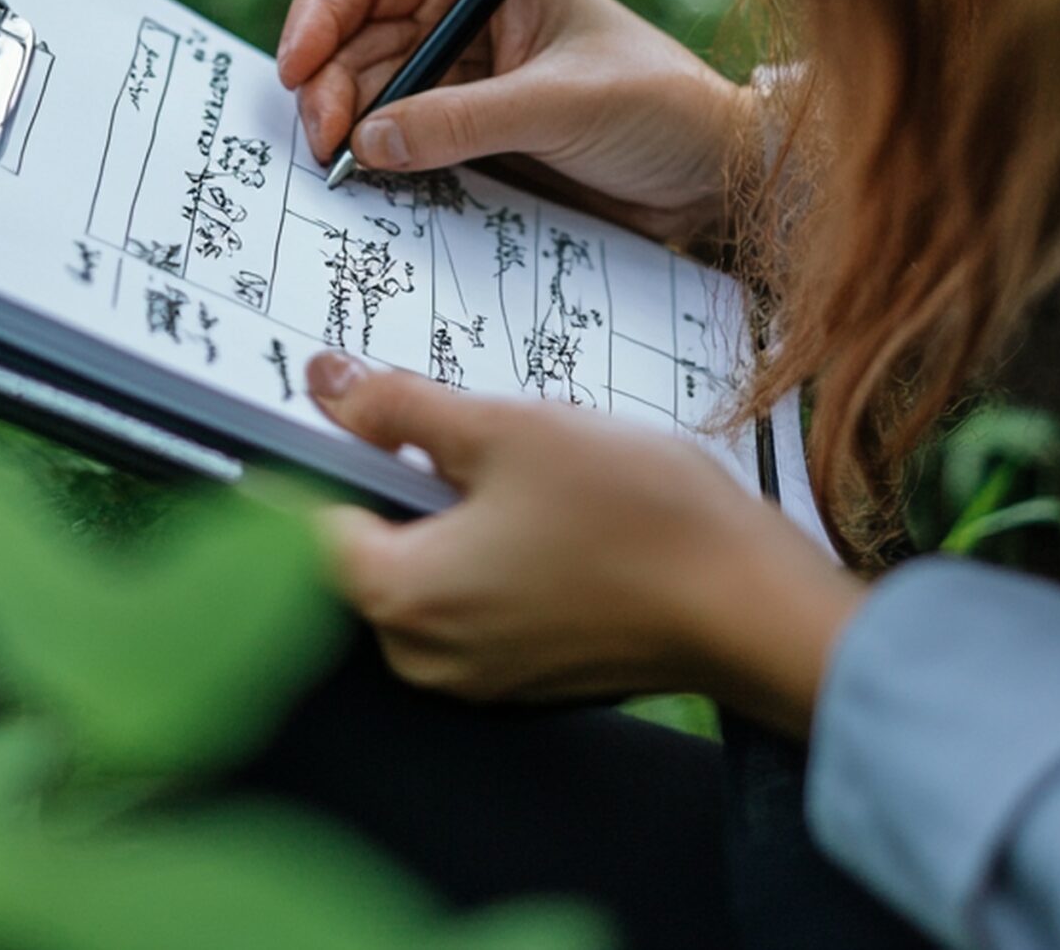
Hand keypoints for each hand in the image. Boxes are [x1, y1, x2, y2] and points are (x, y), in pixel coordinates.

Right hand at [276, 0, 758, 246]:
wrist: (711, 179)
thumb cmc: (659, 109)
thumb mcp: (564, 104)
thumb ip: (465, 120)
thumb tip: (369, 141)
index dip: (320, 15)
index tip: (297, 70)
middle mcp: (460, 12)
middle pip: (354, 40)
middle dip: (328, 88)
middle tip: (325, 149)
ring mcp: (457, 75)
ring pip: (366, 95)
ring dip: (347, 131)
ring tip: (344, 176)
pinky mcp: (462, 132)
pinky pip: (396, 142)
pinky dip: (375, 162)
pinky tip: (369, 186)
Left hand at [305, 352, 863, 737]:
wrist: (750, 605)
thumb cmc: (637, 518)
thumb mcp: (503, 429)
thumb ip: (398, 407)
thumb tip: (327, 384)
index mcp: (398, 597)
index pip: (309, 516)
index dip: (332, 449)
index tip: (363, 409)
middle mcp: (421, 655)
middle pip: (369, 542)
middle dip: (405, 478)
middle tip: (474, 434)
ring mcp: (474, 675)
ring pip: (427, 566)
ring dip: (456, 509)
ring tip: (529, 472)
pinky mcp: (523, 675)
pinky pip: (477, 597)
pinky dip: (495, 549)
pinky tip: (556, 514)